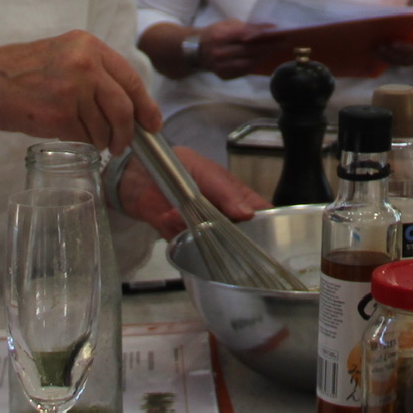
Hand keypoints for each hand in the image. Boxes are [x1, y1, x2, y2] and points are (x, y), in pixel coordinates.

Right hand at [0, 31, 163, 154]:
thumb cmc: (21, 71)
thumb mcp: (64, 55)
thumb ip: (96, 71)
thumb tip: (128, 103)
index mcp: (88, 45)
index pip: (131, 78)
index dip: (146, 105)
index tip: (153, 123)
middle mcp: (85, 64)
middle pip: (124, 106)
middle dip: (128, 132)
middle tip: (124, 144)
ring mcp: (73, 89)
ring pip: (105, 126)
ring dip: (103, 140)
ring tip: (92, 140)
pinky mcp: (60, 115)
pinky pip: (84, 137)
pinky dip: (82, 142)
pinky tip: (70, 135)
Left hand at [116, 146, 271, 239]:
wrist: (143, 173)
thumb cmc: (182, 166)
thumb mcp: (209, 173)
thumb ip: (227, 193)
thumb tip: (248, 214)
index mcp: (237, 200)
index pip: (261, 218)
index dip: (269, 231)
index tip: (270, 240)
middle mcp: (222, 219)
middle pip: (239, 241)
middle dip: (230, 241)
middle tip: (215, 227)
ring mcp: (202, 231)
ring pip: (210, 246)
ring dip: (196, 231)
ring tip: (180, 211)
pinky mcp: (180, 238)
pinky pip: (183, 244)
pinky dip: (174, 229)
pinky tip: (168, 214)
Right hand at [194, 20, 278, 79]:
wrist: (196, 52)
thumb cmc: (215, 34)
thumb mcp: (226, 25)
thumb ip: (245, 27)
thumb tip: (267, 27)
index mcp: (220, 36)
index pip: (246, 34)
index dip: (262, 32)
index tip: (277, 30)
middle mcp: (220, 52)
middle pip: (250, 49)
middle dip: (269, 45)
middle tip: (283, 41)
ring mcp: (221, 66)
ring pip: (249, 62)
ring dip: (265, 55)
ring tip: (276, 49)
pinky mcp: (224, 75)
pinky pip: (245, 70)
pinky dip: (256, 63)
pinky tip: (264, 57)